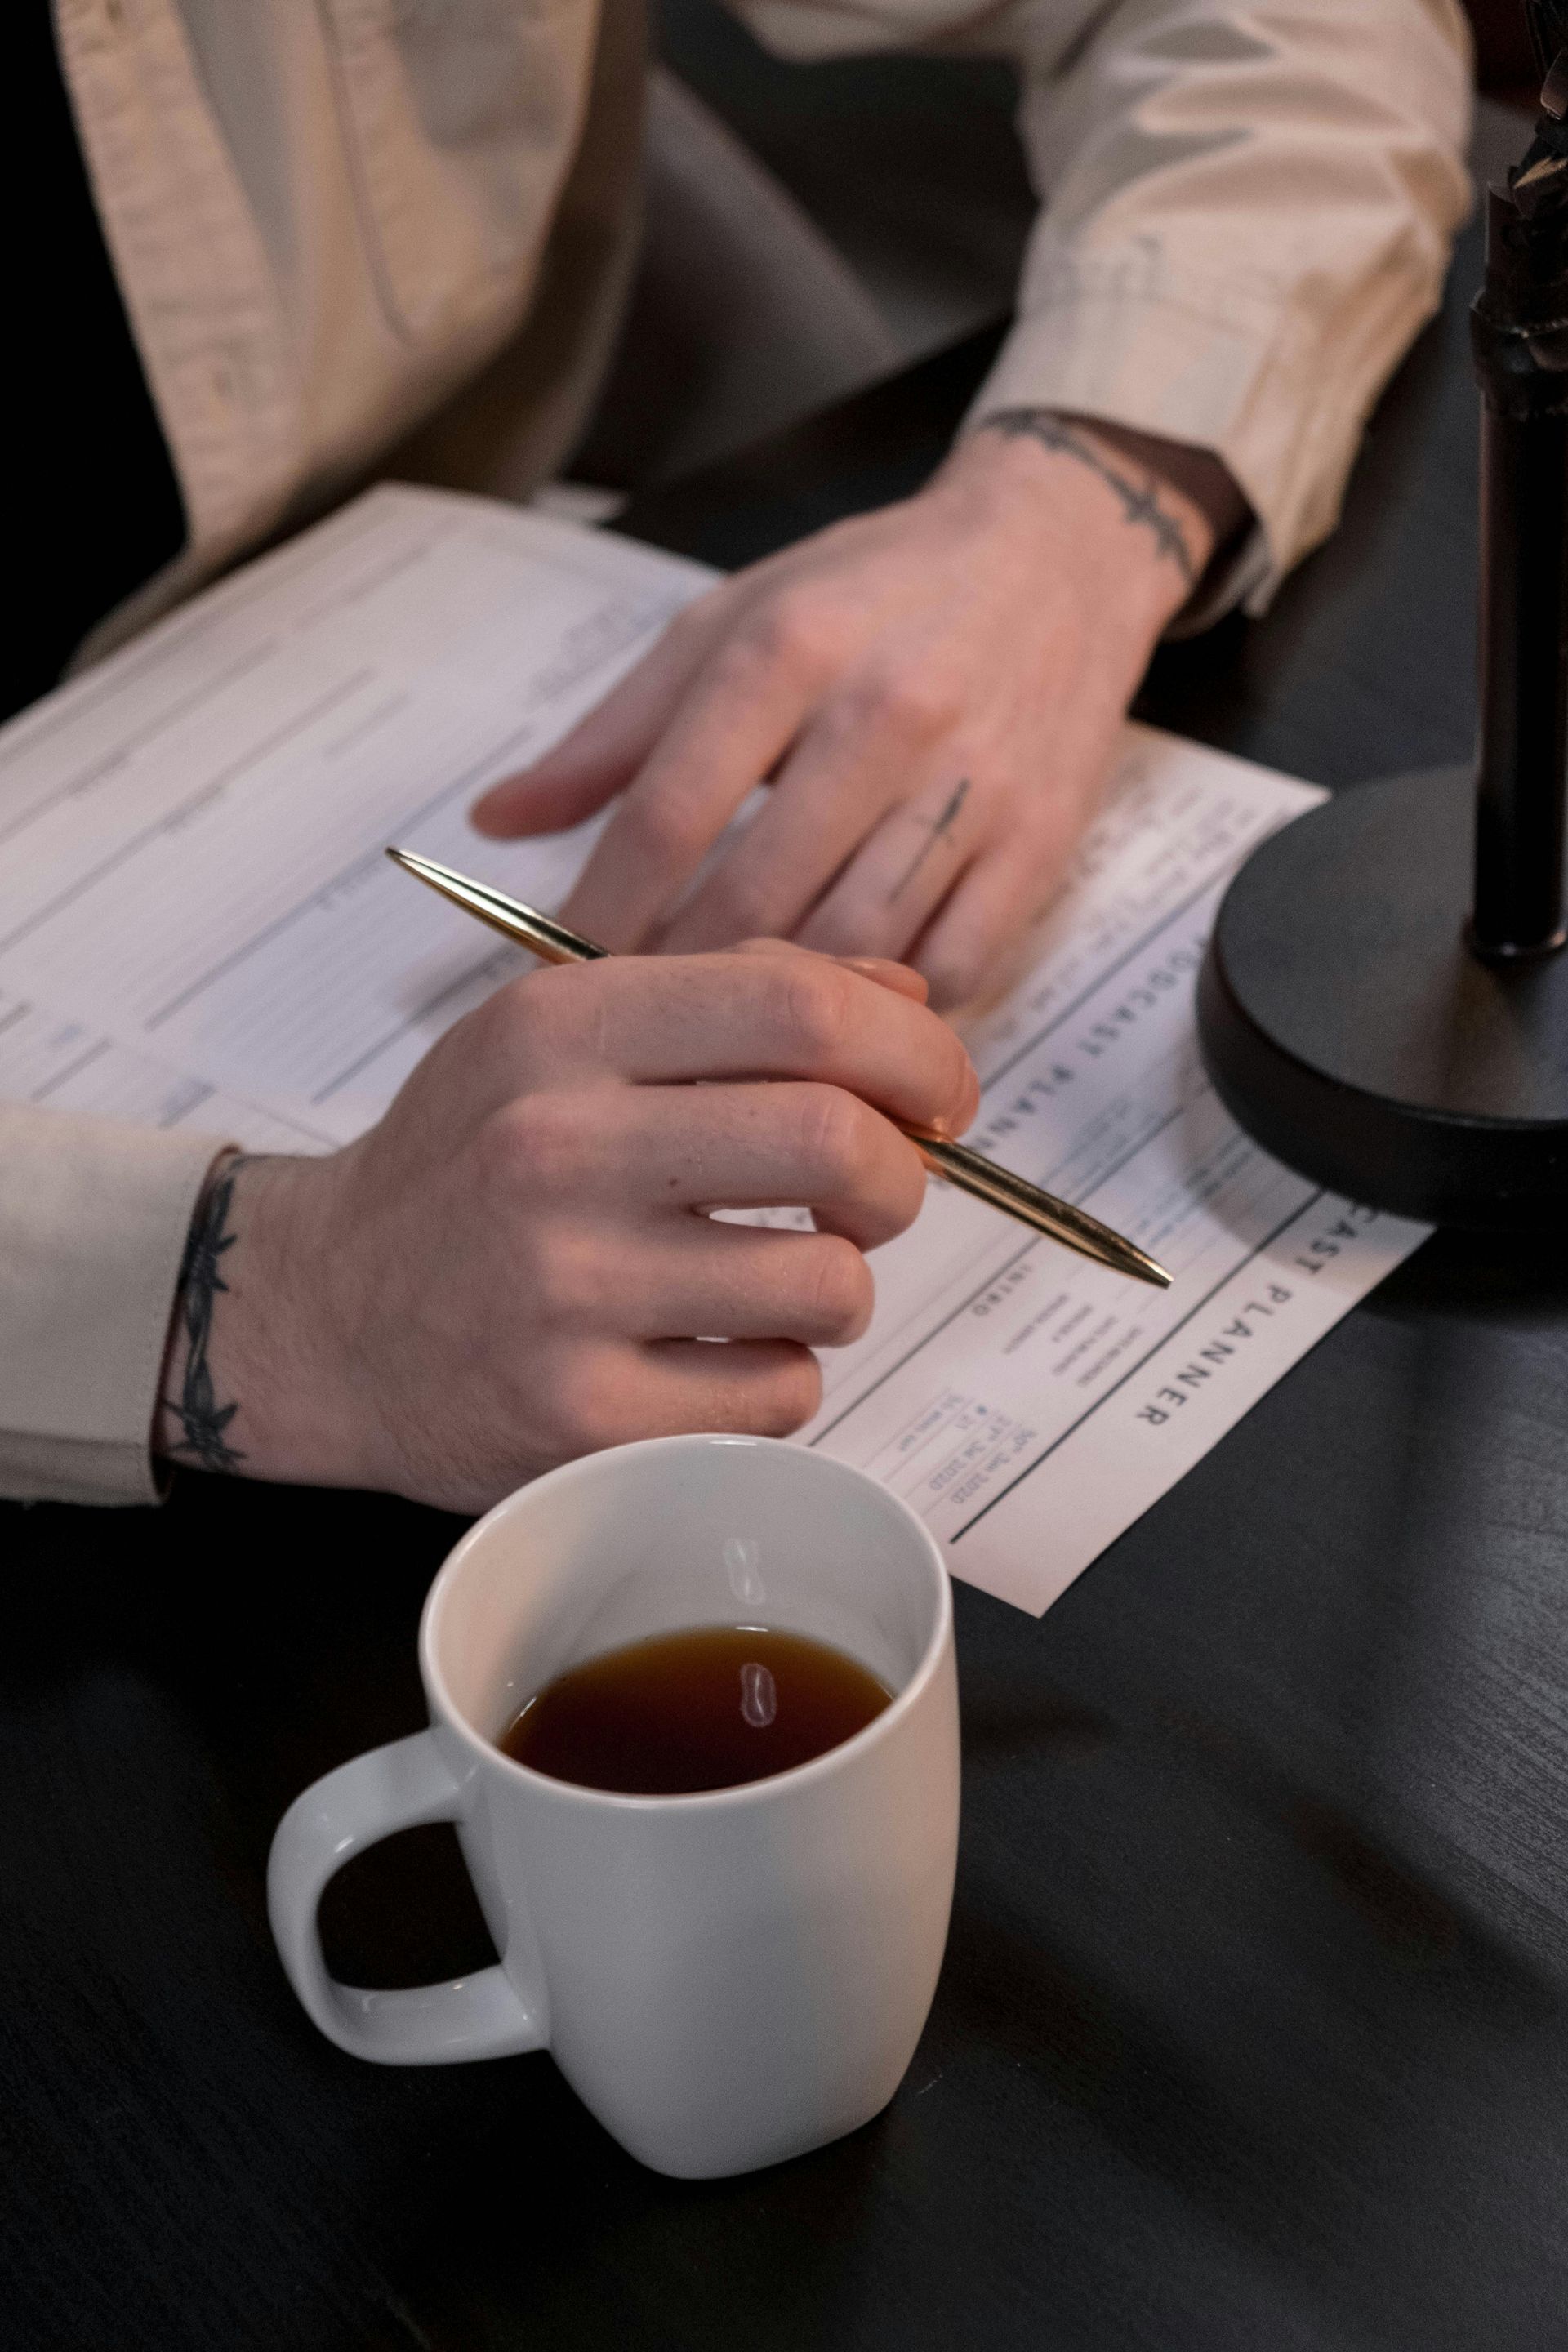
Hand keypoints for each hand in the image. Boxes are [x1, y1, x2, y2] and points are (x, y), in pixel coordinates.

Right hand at [153, 944, 976, 1511]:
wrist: (322, 1316)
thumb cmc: (472, 1167)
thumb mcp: (565, 1040)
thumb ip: (736, 1000)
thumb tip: (912, 1008)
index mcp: (561, 1029)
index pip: (800, 1007)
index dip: (913, 1052)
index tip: (939, 1094)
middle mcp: (554, 1149)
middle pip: (835, 1141)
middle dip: (901, 1174)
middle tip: (879, 1195)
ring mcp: (563, 1292)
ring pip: (830, 1285)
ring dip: (842, 1287)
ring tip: (778, 1284)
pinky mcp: (579, 1418)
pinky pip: (781, 1396)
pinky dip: (781, 1378)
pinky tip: (712, 1357)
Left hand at [472, 419, 1240, 1007]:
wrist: (1057, 556)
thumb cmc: (874, 595)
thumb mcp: (732, 622)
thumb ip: (614, 731)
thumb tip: (494, 820)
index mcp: (786, 650)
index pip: (666, 817)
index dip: (600, 914)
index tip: (560, 968)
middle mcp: (883, 716)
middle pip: (753, 898)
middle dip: (677, 978)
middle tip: (635, 1024)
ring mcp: (971, 785)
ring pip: (852, 947)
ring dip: (781, 1009)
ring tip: (726, 1038)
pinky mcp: (1040, 842)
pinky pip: (952, 969)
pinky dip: (888, 1007)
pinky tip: (845, 1013)